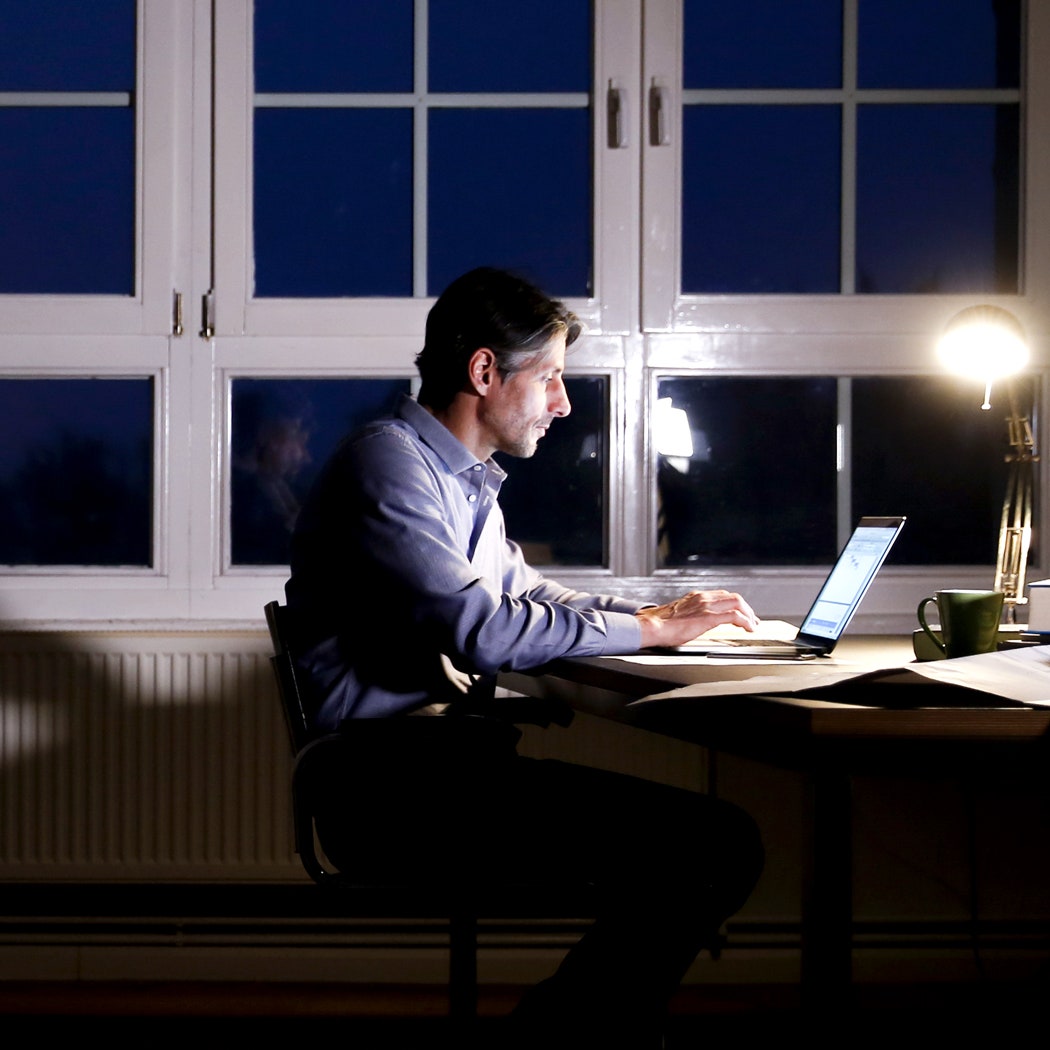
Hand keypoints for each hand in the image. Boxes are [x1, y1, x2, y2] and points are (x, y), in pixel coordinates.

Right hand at [635, 589, 758, 649]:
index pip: (721, 595)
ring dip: (748, 614)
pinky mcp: (708, 618)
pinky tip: (749, 628)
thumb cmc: (658, 624)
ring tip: (753, 625)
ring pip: (737, 603)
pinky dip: (745, 621)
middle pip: (733, 597)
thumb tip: (688, 624)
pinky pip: (734, 616)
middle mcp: (702, 598)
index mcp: (695, 597)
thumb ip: (687, 616)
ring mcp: (706, 606)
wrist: (651, 626)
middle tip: (752, 620)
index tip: (740, 613)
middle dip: (746, 608)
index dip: (735, 604)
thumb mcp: (676, 615)